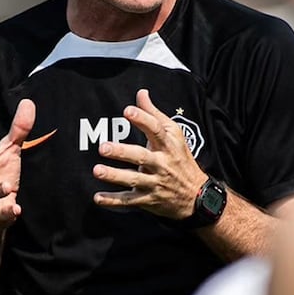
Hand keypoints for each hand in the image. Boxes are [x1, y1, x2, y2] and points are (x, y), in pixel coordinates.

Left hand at [93, 89, 207, 219]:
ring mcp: (155, 183)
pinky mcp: (149, 199)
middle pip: (142, 157)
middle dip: (122, 152)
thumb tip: (141, 93)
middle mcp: (162, 164)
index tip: (127, 111)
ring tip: (97, 170)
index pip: (156, 130)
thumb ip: (154, 114)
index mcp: (168, 145)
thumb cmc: (180, 159)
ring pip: (134, 180)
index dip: (142, 119)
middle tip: (103, 147)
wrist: (197, 195)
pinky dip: (113, 200)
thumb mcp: (174, 135)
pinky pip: (129, 201)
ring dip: (115, 176)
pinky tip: (97, 197)